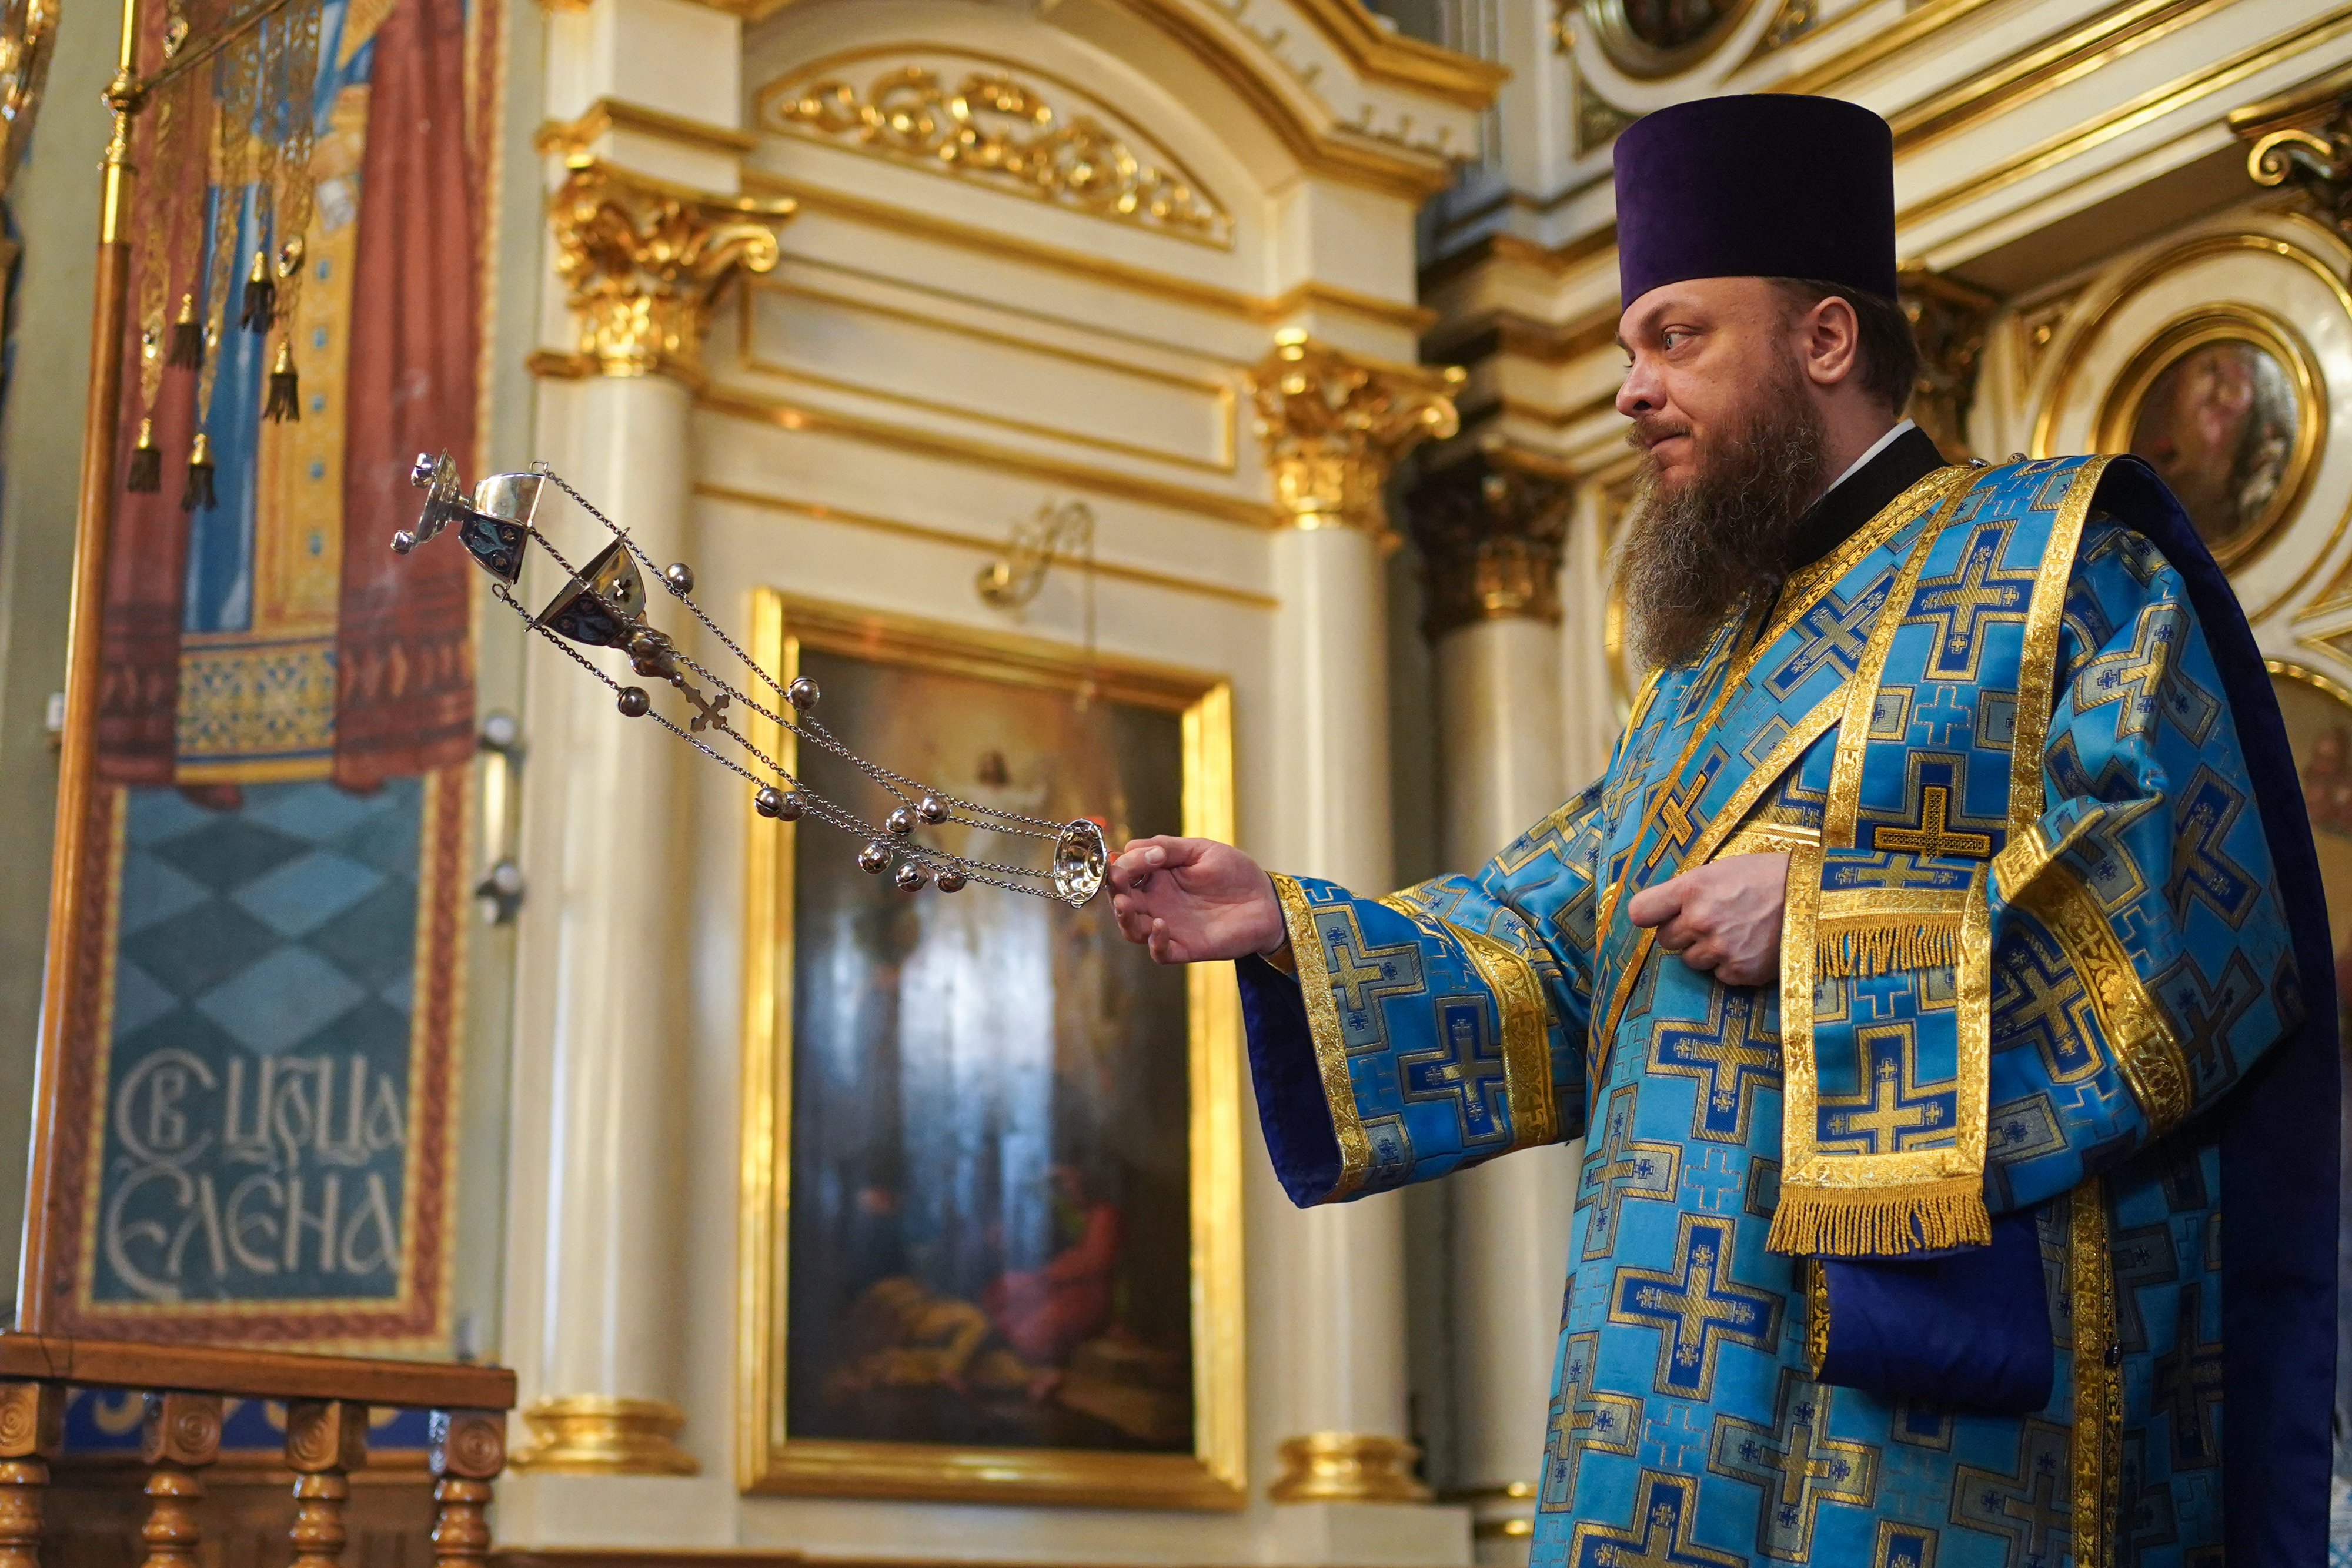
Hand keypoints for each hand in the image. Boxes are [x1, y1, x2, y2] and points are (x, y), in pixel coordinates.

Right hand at [1108, 836, 1286, 964]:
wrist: (1267, 900)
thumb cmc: (1235, 872)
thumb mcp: (1201, 850)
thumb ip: (1168, 847)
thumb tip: (1131, 849)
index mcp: (1158, 877)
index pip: (1125, 874)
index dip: (1120, 867)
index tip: (1128, 859)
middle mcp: (1158, 903)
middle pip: (1122, 901)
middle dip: (1114, 892)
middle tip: (1117, 883)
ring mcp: (1170, 926)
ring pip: (1132, 929)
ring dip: (1123, 918)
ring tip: (1125, 905)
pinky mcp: (1186, 947)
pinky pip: (1160, 952)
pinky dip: (1154, 942)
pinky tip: (1159, 925)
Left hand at [1626, 852, 1789, 986]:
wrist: (1817, 895)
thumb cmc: (1768, 876)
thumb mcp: (1722, 869)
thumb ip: (1690, 890)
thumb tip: (1665, 908)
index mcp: (1692, 889)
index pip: (1640, 912)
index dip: (1649, 915)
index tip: (1658, 915)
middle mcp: (1700, 920)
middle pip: (1665, 940)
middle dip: (1682, 933)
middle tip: (1709, 921)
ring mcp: (1720, 949)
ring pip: (1691, 961)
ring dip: (1706, 951)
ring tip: (1735, 932)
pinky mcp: (1740, 971)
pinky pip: (1719, 975)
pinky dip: (1731, 965)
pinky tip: (1751, 947)